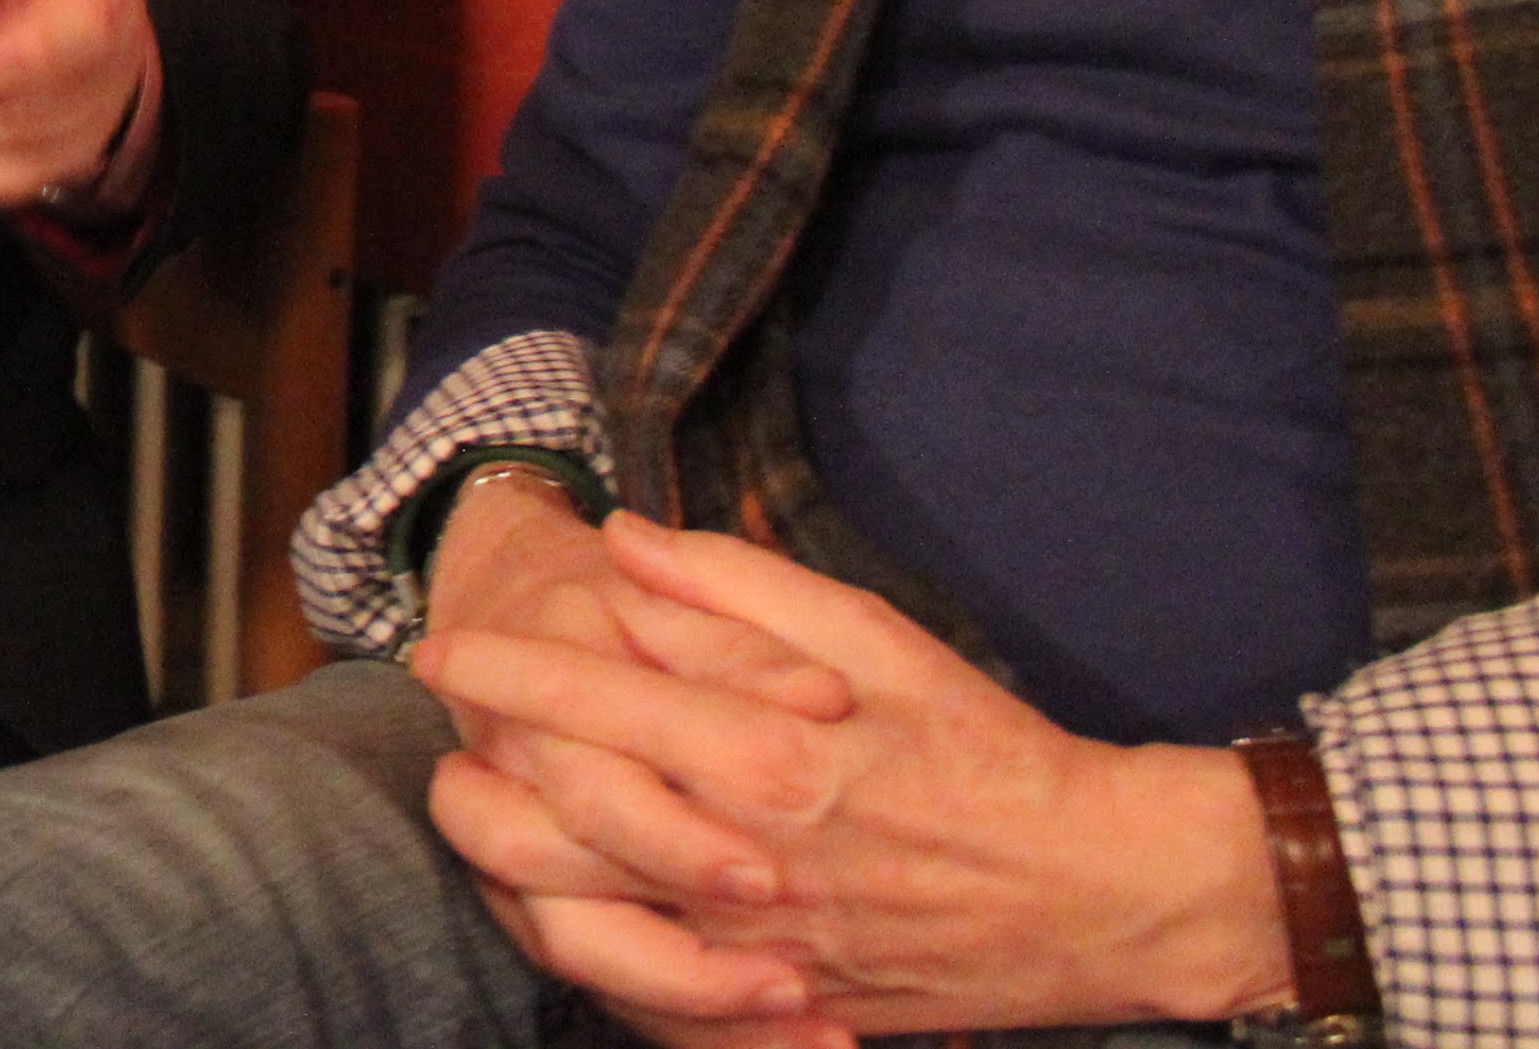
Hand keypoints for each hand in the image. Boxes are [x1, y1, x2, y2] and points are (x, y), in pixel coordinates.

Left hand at [416, 514, 1293, 1037]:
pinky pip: (645, 998)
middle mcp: (744, 858)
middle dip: (470, 780)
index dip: (497, 670)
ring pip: (574, 923)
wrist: (1098, 893)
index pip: (584, 703)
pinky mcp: (777, 1004)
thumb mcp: (874, 636)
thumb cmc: (987, 749)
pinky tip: (559, 904)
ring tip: (484, 813)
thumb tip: (623, 538)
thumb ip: (738, 586)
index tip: (440, 646)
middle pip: (547, 830)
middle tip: (448, 738)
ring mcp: (754, 947)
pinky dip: (586, 952)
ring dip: (507, 868)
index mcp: (764, 754)